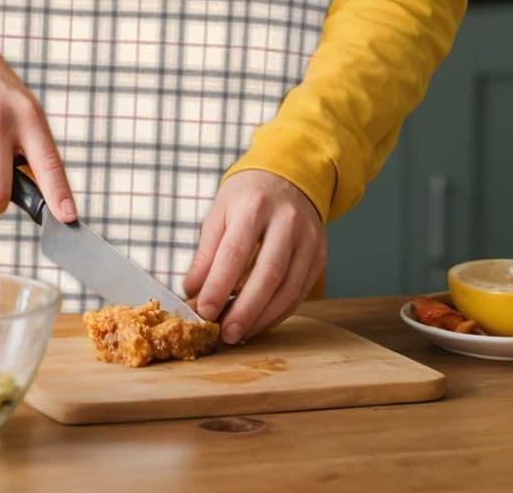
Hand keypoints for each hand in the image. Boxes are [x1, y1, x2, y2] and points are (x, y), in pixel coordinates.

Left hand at [182, 171, 326, 344]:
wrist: (288, 178)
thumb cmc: (248, 198)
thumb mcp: (220, 213)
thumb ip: (206, 253)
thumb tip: (193, 291)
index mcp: (255, 205)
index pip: (236, 253)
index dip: (219, 286)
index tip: (204, 311)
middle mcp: (287, 220)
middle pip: (268, 274)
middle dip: (245, 310)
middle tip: (226, 334)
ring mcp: (308, 238)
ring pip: (289, 288)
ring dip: (263, 318)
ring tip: (240, 333)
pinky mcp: (319, 255)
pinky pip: (300, 292)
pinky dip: (279, 313)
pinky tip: (260, 322)